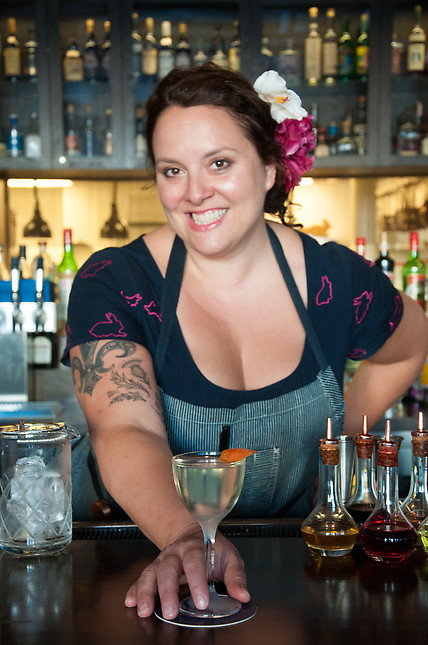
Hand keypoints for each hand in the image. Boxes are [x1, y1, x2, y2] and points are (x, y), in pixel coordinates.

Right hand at [124, 527, 249, 618]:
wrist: (193, 534)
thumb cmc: (212, 549)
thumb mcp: (229, 558)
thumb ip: (236, 577)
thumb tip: (243, 595)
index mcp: (195, 547)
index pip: (195, 562)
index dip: (197, 582)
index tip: (201, 602)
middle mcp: (175, 552)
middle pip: (168, 569)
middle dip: (168, 591)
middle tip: (171, 611)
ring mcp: (161, 560)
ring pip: (151, 573)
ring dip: (146, 592)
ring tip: (145, 610)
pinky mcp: (153, 569)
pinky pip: (141, 578)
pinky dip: (135, 590)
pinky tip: (130, 601)